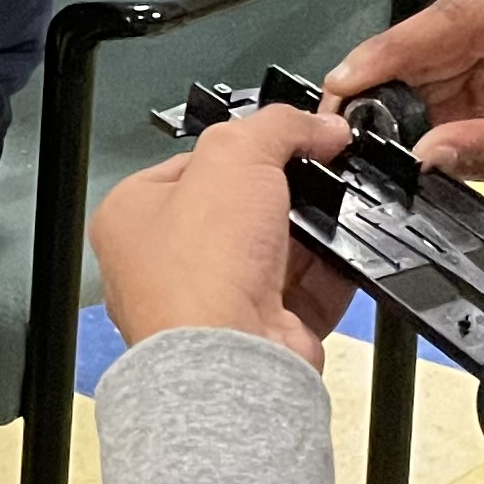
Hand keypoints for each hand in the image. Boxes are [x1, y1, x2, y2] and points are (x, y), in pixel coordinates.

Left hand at [91, 102, 359, 358]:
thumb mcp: (235, 155)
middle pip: (243, 207)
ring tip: (337, 208)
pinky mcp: (261, 331)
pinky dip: (333, 272)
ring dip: (314, 230)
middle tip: (320, 172)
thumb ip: (277, 127)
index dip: (246, 145)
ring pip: (279, 250)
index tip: (291, 136)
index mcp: (134, 216)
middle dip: (286, 192)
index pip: (194, 163)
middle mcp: (167, 264)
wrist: (233, 358)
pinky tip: (349, 251)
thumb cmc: (199, 269)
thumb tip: (317, 124)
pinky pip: (308, 290)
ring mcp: (215, 301)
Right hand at [326, 0, 483, 217]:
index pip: (461, 18)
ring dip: (415, 100)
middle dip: (395, 78)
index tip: (349, 83)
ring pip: (450, 62)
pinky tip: (419, 140)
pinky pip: (471, 86)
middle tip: (348, 123)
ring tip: (377, 140)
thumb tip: (428, 153)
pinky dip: (443, 114)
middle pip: (446, 37)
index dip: (395, 49)